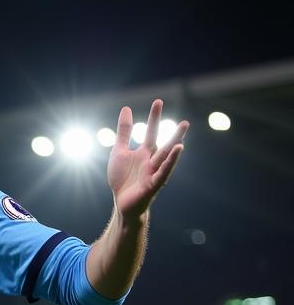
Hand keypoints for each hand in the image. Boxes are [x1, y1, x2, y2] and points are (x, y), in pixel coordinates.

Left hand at [107, 99, 187, 219]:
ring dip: (175, 146)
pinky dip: (170, 162)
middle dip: (174, 133)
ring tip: (185, 133)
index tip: (158, 101)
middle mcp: (152, 161)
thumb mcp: (119, 152)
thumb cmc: (122, 178)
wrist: (121, 203)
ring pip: (166, 157)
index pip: (151, 132)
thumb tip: (126, 109)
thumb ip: (123, 132)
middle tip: (186, 121)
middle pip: (164, 144)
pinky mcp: (153, 185)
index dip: (154, 118)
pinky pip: (163, 172)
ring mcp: (154, 172)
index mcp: (144, 153)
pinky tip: (178, 151)